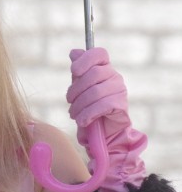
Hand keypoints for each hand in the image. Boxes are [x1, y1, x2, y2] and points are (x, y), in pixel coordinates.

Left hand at [66, 48, 146, 191]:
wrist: (103, 139)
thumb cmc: (89, 113)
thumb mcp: (79, 91)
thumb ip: (78, 72)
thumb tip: (74, 52)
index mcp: (104, 69)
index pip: (98, 53)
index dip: (85, 59)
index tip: (74, 71)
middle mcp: (114, 77)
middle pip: (92, 74)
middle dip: (75, 90)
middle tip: (70, 103)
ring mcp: (119, 91)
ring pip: (95, 91)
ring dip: (79, 106)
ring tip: (75, 115)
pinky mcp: (121, 106)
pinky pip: (102, 105)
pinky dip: (88, 114)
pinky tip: (84, 121)